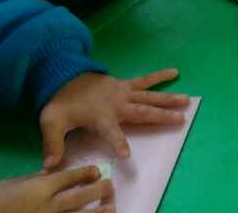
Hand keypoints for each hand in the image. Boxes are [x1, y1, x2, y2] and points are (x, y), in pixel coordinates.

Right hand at [0, 166, 110, 212]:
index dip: (85, 173)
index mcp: (40, 188)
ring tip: (112, 208)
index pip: (68, 177)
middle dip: (97, 191)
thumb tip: (50, 174)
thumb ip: (34, 179)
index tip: (97, 171)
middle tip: (110, 186)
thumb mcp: (13, 182)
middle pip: (78, 197)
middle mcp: (47, 205)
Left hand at [40, 69, 188, 168]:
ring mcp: (123, 93)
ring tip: (187, 101)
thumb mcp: (51, 123)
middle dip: (160, 116)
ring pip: (149, 96)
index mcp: (101, 117)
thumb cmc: (61, 103)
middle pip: (142, 112)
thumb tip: (50, 165)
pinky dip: (160, 75)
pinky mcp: (125, 84)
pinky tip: (175, 71)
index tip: (128, 155)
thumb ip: (53, 144)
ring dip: (168, 99)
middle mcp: (117, 105)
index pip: (111, 133)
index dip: (119, 143)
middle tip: (180, 119)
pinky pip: (145, 79)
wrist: (63, 76)